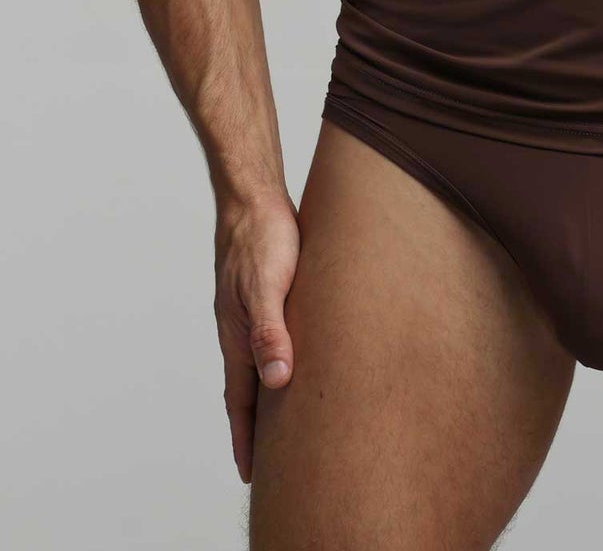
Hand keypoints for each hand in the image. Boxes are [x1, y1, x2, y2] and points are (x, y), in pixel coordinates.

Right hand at [213, 194, 300, 484]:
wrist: (253, 196)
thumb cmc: (261, 238)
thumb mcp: (267, 287)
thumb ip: (271, 332)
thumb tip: (277, 381)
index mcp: (238, 336)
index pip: (241, 401)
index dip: (247, 438)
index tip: (251, 473)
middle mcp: (242, 330)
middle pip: (249, 389)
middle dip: (258, 427)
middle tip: (271, 463)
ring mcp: (253, 312)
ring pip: (261, 363)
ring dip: (269, 393)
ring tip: (285, 421)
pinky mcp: (269, 294)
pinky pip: (272, 338)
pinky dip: (281, 359)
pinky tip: (298, 357)